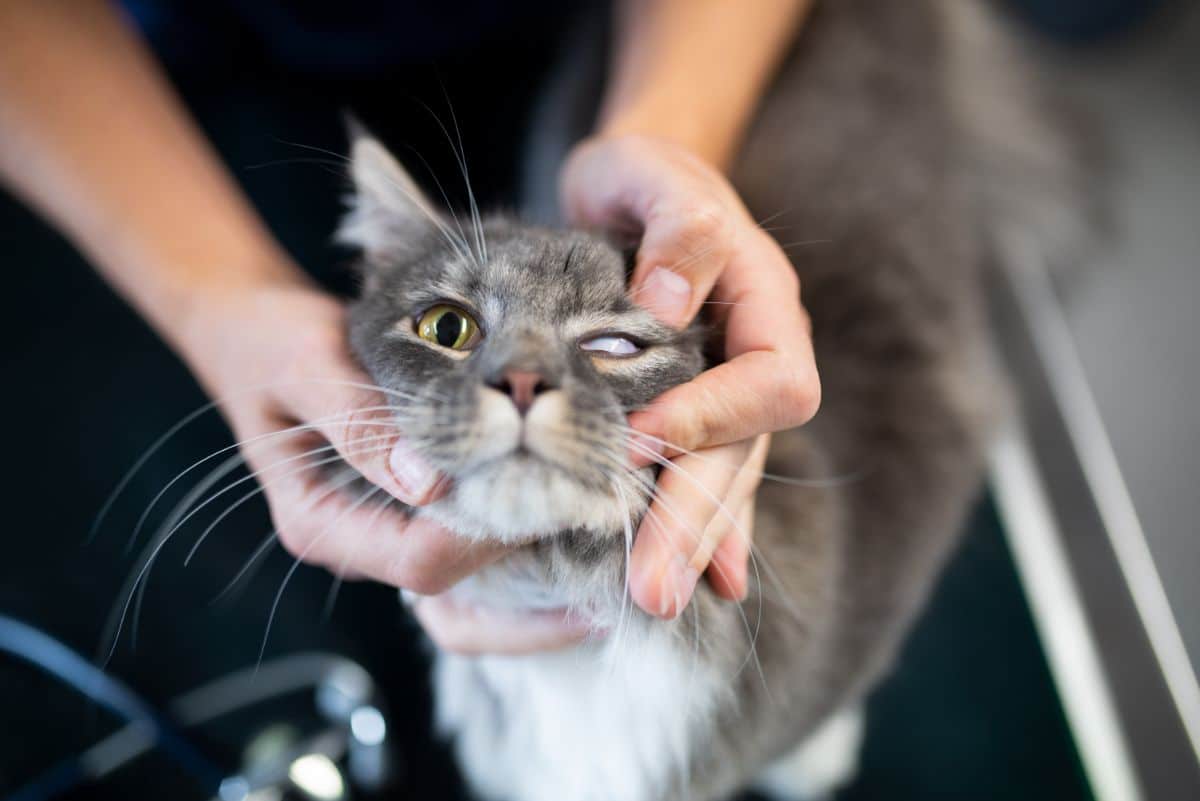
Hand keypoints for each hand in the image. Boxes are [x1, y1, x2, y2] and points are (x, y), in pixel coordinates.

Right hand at [180, 278, 594, 653]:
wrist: (251, 327)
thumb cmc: (272, 339)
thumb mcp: (307, 365)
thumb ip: (363, 423)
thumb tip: (430, 483)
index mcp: (321, 524)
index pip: (422, 559)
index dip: (492, 536)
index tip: (554, 489)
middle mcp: (357, 542)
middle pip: (454, 584)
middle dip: (528, 567)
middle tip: (603, 528)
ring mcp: (384, 529)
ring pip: (468, 576)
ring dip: (532, 560)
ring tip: (601, 527)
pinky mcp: (409, 507)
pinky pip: (468, 538)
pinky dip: (517, 529)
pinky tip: (568, 499)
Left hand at [561, 134, 819, 618]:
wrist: (636, 188)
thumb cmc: (644, 176)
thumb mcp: (653, 173)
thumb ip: (678, 228)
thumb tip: (669, 303)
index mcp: (765, 305)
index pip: (769, 381)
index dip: (714, 417)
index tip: (640, 441)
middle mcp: (758, 359)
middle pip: (744, 453)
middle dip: (695, 520)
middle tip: (651, 590)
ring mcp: (732, 394)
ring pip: (726, 480)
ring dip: (691, 543)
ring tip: (653, 601)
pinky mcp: (700, 416)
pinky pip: (715, 480)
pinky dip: (710, 531)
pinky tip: (705, 581)